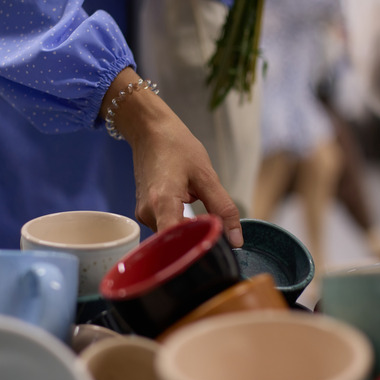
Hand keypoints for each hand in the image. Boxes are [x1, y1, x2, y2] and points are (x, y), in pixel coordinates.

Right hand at [101, 68, 243, 246]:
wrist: (150, 131)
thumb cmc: (176, 147)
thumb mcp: (207, 176)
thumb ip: (223, 208)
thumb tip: (236, 240)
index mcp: (162, 203)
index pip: (176, 243)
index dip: (196, 249)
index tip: (215, 247)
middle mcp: (148, 213)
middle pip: (174, 244)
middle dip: (197, 242)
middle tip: (218, 234)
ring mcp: (144, 214)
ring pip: (171, 238)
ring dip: (190, 234)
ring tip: (204, 219)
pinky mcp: (145, 213)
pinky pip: (166, 229)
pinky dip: (181, 227)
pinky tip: (192, 216)